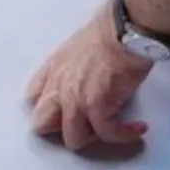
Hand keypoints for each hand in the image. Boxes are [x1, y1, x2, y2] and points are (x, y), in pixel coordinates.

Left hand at [25, 3, 155, 151]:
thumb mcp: (80, 45)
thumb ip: (74, 66)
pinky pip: (106, 133)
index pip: (33, 97)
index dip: (48, 110)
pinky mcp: (95, 106)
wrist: (127, 31)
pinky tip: (135, 129)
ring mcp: (74, 98)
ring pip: (73, 138)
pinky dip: (123, 135)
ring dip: (94, 138)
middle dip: (62, 130)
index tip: (63, 115)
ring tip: (111, 130)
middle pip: (41, 125)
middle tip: (86, 127)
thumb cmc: (113, 31)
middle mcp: (59, 84)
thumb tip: (87, 79)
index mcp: (54, 68)